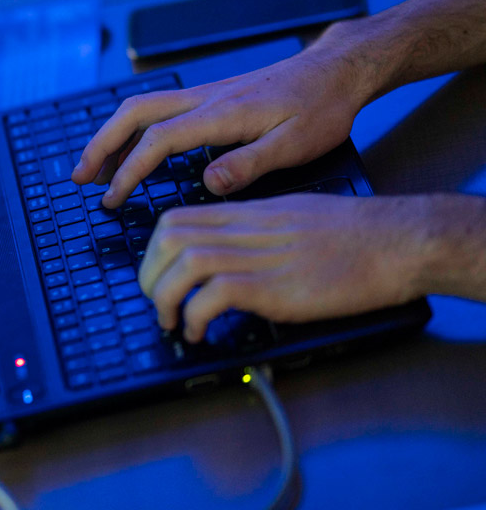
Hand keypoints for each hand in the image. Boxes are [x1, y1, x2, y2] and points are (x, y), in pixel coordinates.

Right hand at [71, 21, 377, 208]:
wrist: (337, 70)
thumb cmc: (322, 109)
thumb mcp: (297, 144)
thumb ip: (250, 164)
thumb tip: (207, 183)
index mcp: (221, 114)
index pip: (158, 140)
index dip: (129, 170)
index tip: (113, 198)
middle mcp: (204, 99)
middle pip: (133, 113)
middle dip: (101, 145)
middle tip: (80, 179)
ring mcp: (204, 95)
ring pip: (140, 108)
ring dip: (111, 136)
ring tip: (94, 169)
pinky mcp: (209, 98)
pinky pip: (157, 110)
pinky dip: (132, 130)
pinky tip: (130, 150)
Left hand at [137, 194, 429, 342]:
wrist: (398, 242)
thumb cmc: (356, 235)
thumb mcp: (293, 216)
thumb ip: (255, 231)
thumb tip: (228, 253)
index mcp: (249, 214)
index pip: (178, 218)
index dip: (154, 249)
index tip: (156, 274)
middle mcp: (247, 231)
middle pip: (169, 237)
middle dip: (149, 273)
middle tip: (156, 302)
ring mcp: (260, 258)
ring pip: (184, 263)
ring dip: (164, 297)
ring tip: (172, 322)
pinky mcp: (275, 287)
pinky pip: (214, 296)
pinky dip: (194, 317)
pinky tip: (199, 333)